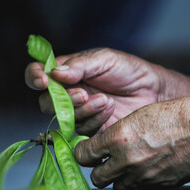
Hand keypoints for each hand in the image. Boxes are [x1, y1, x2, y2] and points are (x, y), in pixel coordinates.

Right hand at [25, 48, 189, 135]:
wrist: (154, 91)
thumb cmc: (129, 71)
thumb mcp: (104, 59)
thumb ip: (79, 65)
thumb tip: (54, 73)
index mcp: (68, 73)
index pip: (39, 75)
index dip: (35, 77)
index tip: (43, 79)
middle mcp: (69, 94)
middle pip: (48, 102)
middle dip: (62, 99)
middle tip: (82, 93)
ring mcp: (80, 113)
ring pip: (65, 118)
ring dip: (82, 110)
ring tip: (105, 100)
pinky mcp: (92, 130)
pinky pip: (82, 130)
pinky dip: (94, 119)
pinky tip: (109, 108)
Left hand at [75, 95, 189, 189]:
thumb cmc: (175, 117)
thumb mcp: (138, 116)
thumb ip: (117, 134)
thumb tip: (105, 145)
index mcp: (118, 138)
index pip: (84, 155)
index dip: (83, 153)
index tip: (85, 151)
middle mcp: (127, 160)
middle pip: (97, 177)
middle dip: (98, 170)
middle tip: (104, 162)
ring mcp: (142, 176)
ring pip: (117, 187)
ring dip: (118, 178)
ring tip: (127, 167)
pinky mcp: (157, 185)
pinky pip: (139, 188)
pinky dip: (138, 181)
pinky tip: (146, 168)